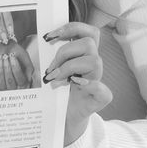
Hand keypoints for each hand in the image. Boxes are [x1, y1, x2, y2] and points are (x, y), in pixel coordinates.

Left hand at [0, 41, 34, 91]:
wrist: (5, 45)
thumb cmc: (16, 51)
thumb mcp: (25, 58)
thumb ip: (29, 69)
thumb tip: (28, 80)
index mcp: (22, 79)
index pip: (21, 81)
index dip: (16, 69)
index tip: (13, 57)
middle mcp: (13, 84)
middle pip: (11, 84)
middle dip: (8, 69)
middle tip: (6, 57)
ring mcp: (3, 83)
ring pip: (2, 85)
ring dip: (1, 71)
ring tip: (1, 59)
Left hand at [43, 22, 111, 144]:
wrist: (64, 119)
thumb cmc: (58, 93)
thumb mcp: (54, 71)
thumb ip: (54, 56)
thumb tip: (44, 41)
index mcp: (84, 55)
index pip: (88, 31)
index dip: (71, 28)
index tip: (49, 36)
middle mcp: (93, 65)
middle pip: (89, 43)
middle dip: (64, 52)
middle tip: (50, 67)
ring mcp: (98, 80)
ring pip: (95, 61)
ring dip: (69, 68)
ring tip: (53, 79)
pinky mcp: (100, 98)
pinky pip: (102, 89)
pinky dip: (89, 85)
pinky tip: (74, 84)